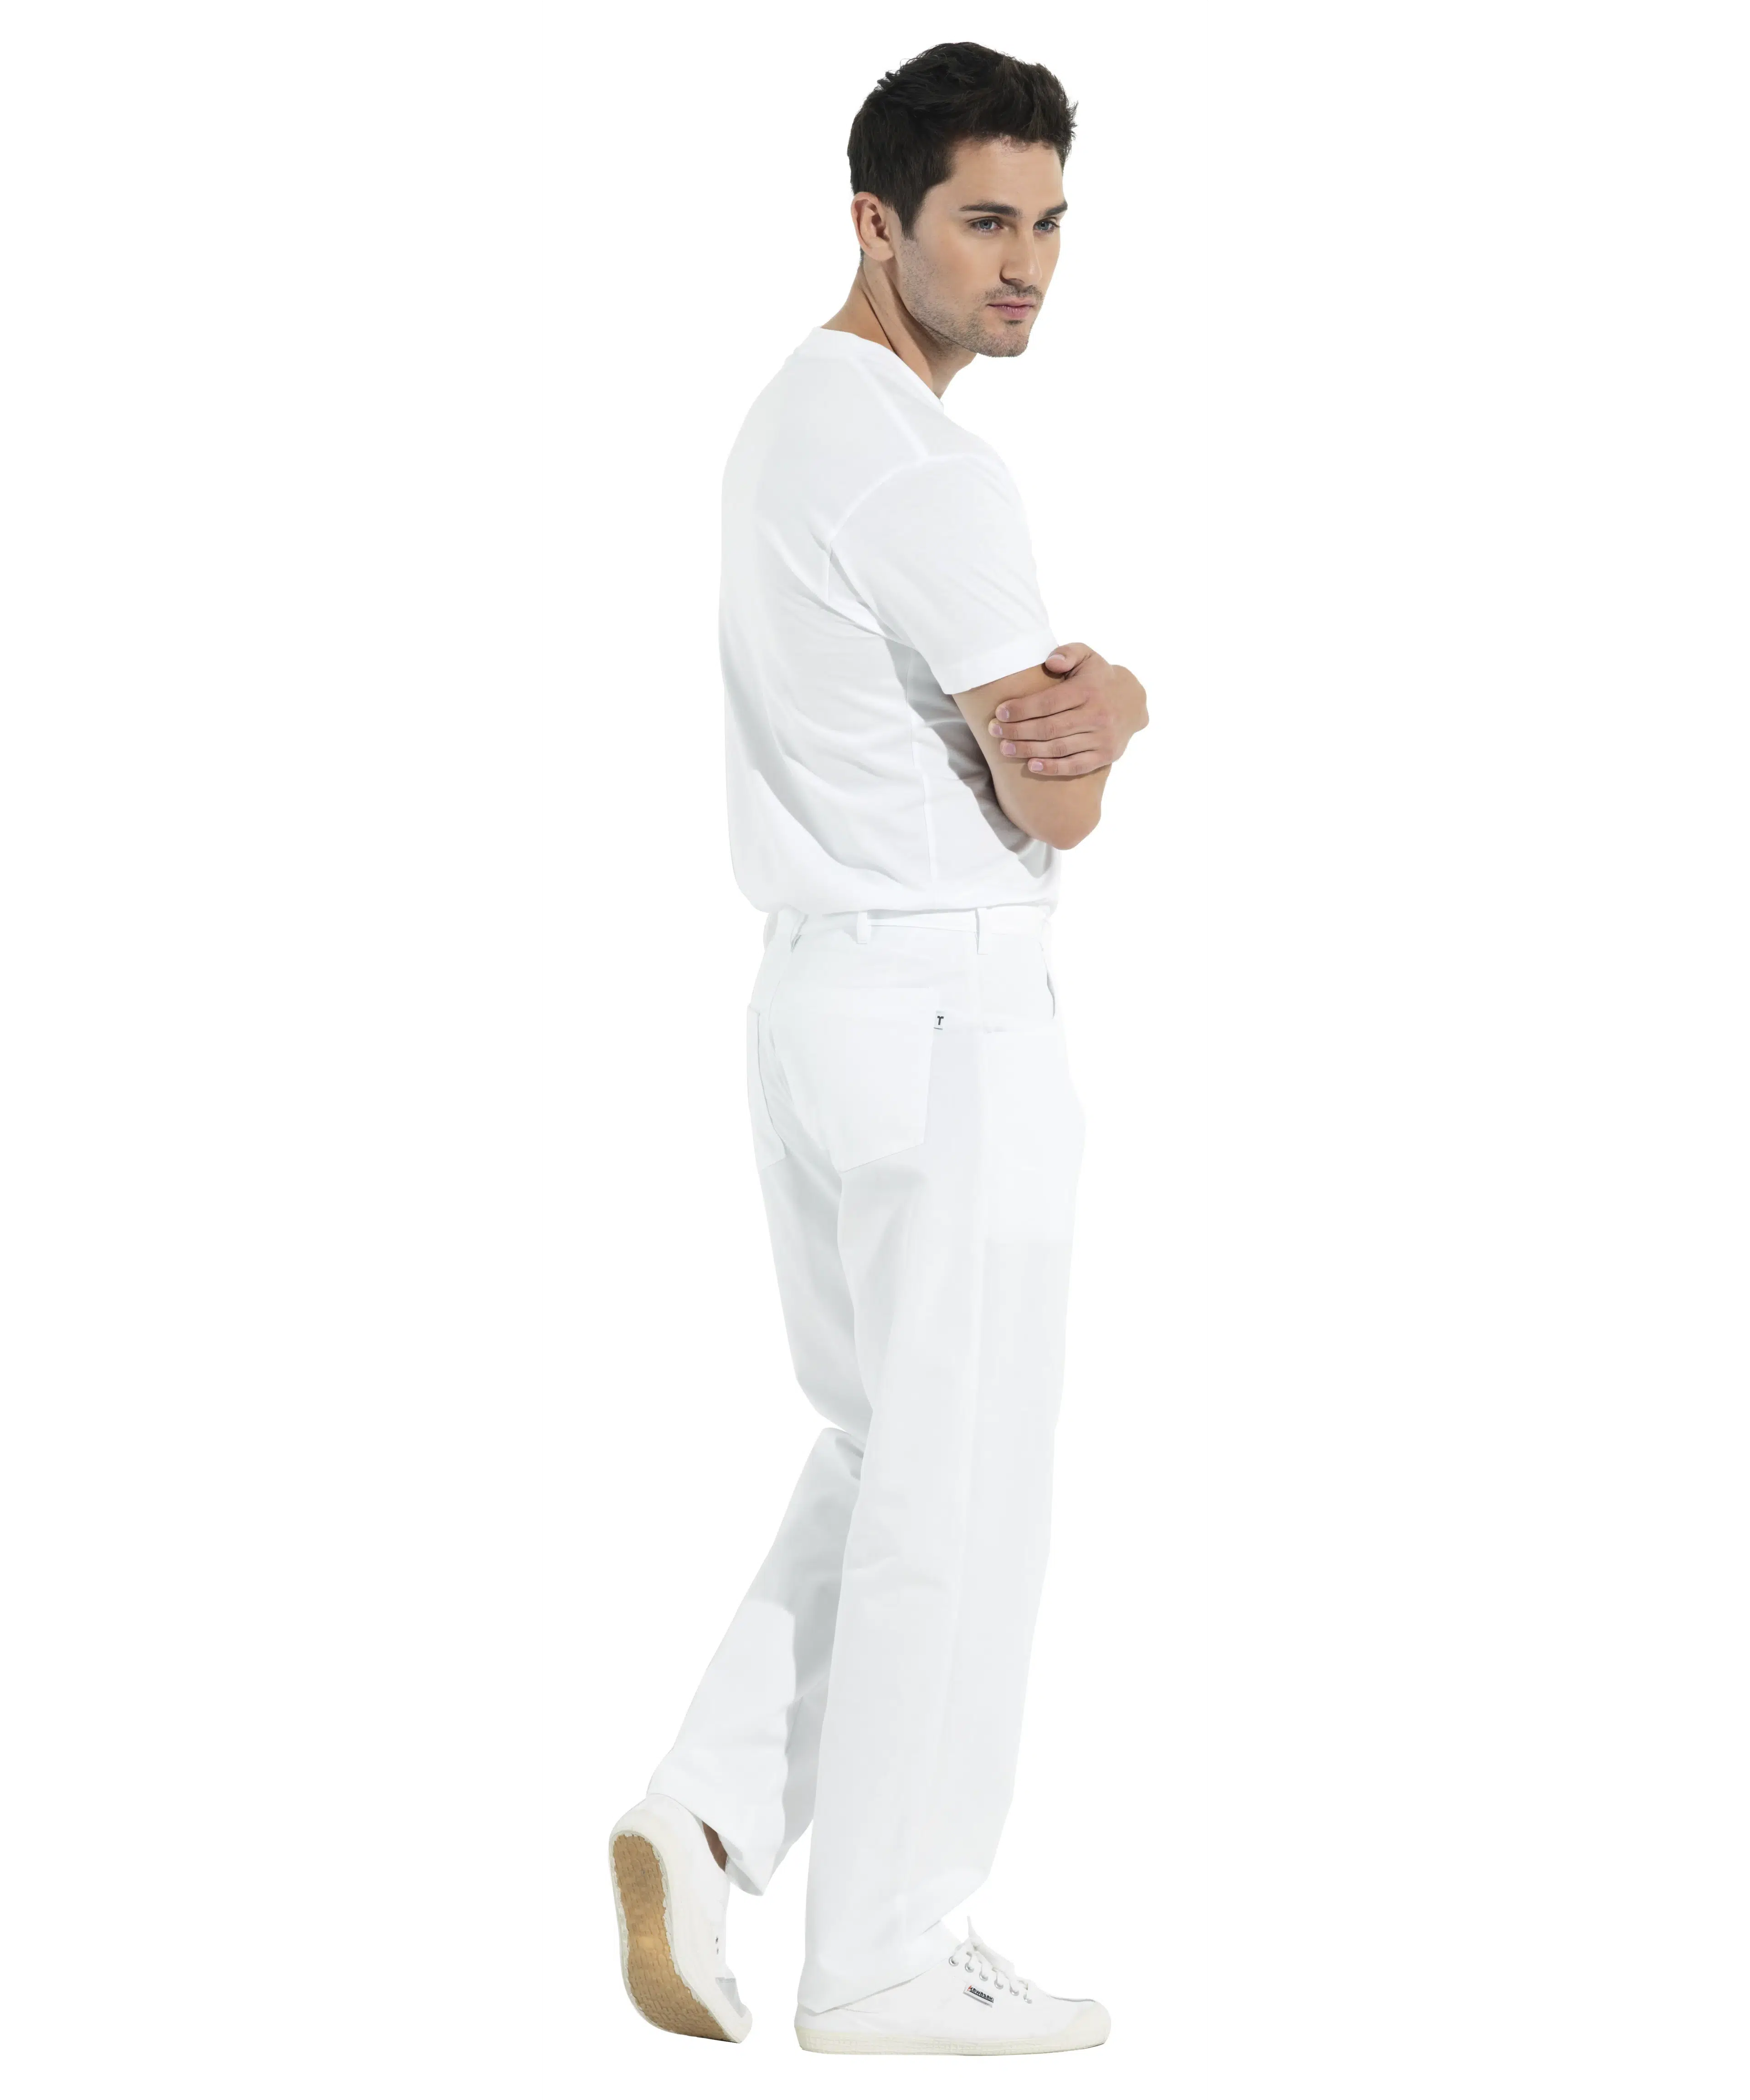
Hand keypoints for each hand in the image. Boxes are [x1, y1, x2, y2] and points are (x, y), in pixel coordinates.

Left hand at [986, 644, 1149, 775]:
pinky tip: (1031, 765)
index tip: (999, 712)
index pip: (1048, 702)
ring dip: (1028, 750)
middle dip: (1017, 731)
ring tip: (1005, 748)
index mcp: (1089, 690)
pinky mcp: (1106, 755)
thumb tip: (1051, 662)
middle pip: (1049, 728)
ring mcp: (1103, 738)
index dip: (1021, 709)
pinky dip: (1052, 768)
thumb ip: (1068, 653)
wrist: (1133, 702)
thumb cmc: (1098, 678)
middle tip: (994, 731)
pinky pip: (1075, 766)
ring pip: (1059, 748)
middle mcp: (1098, 715)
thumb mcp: (1087, 656)